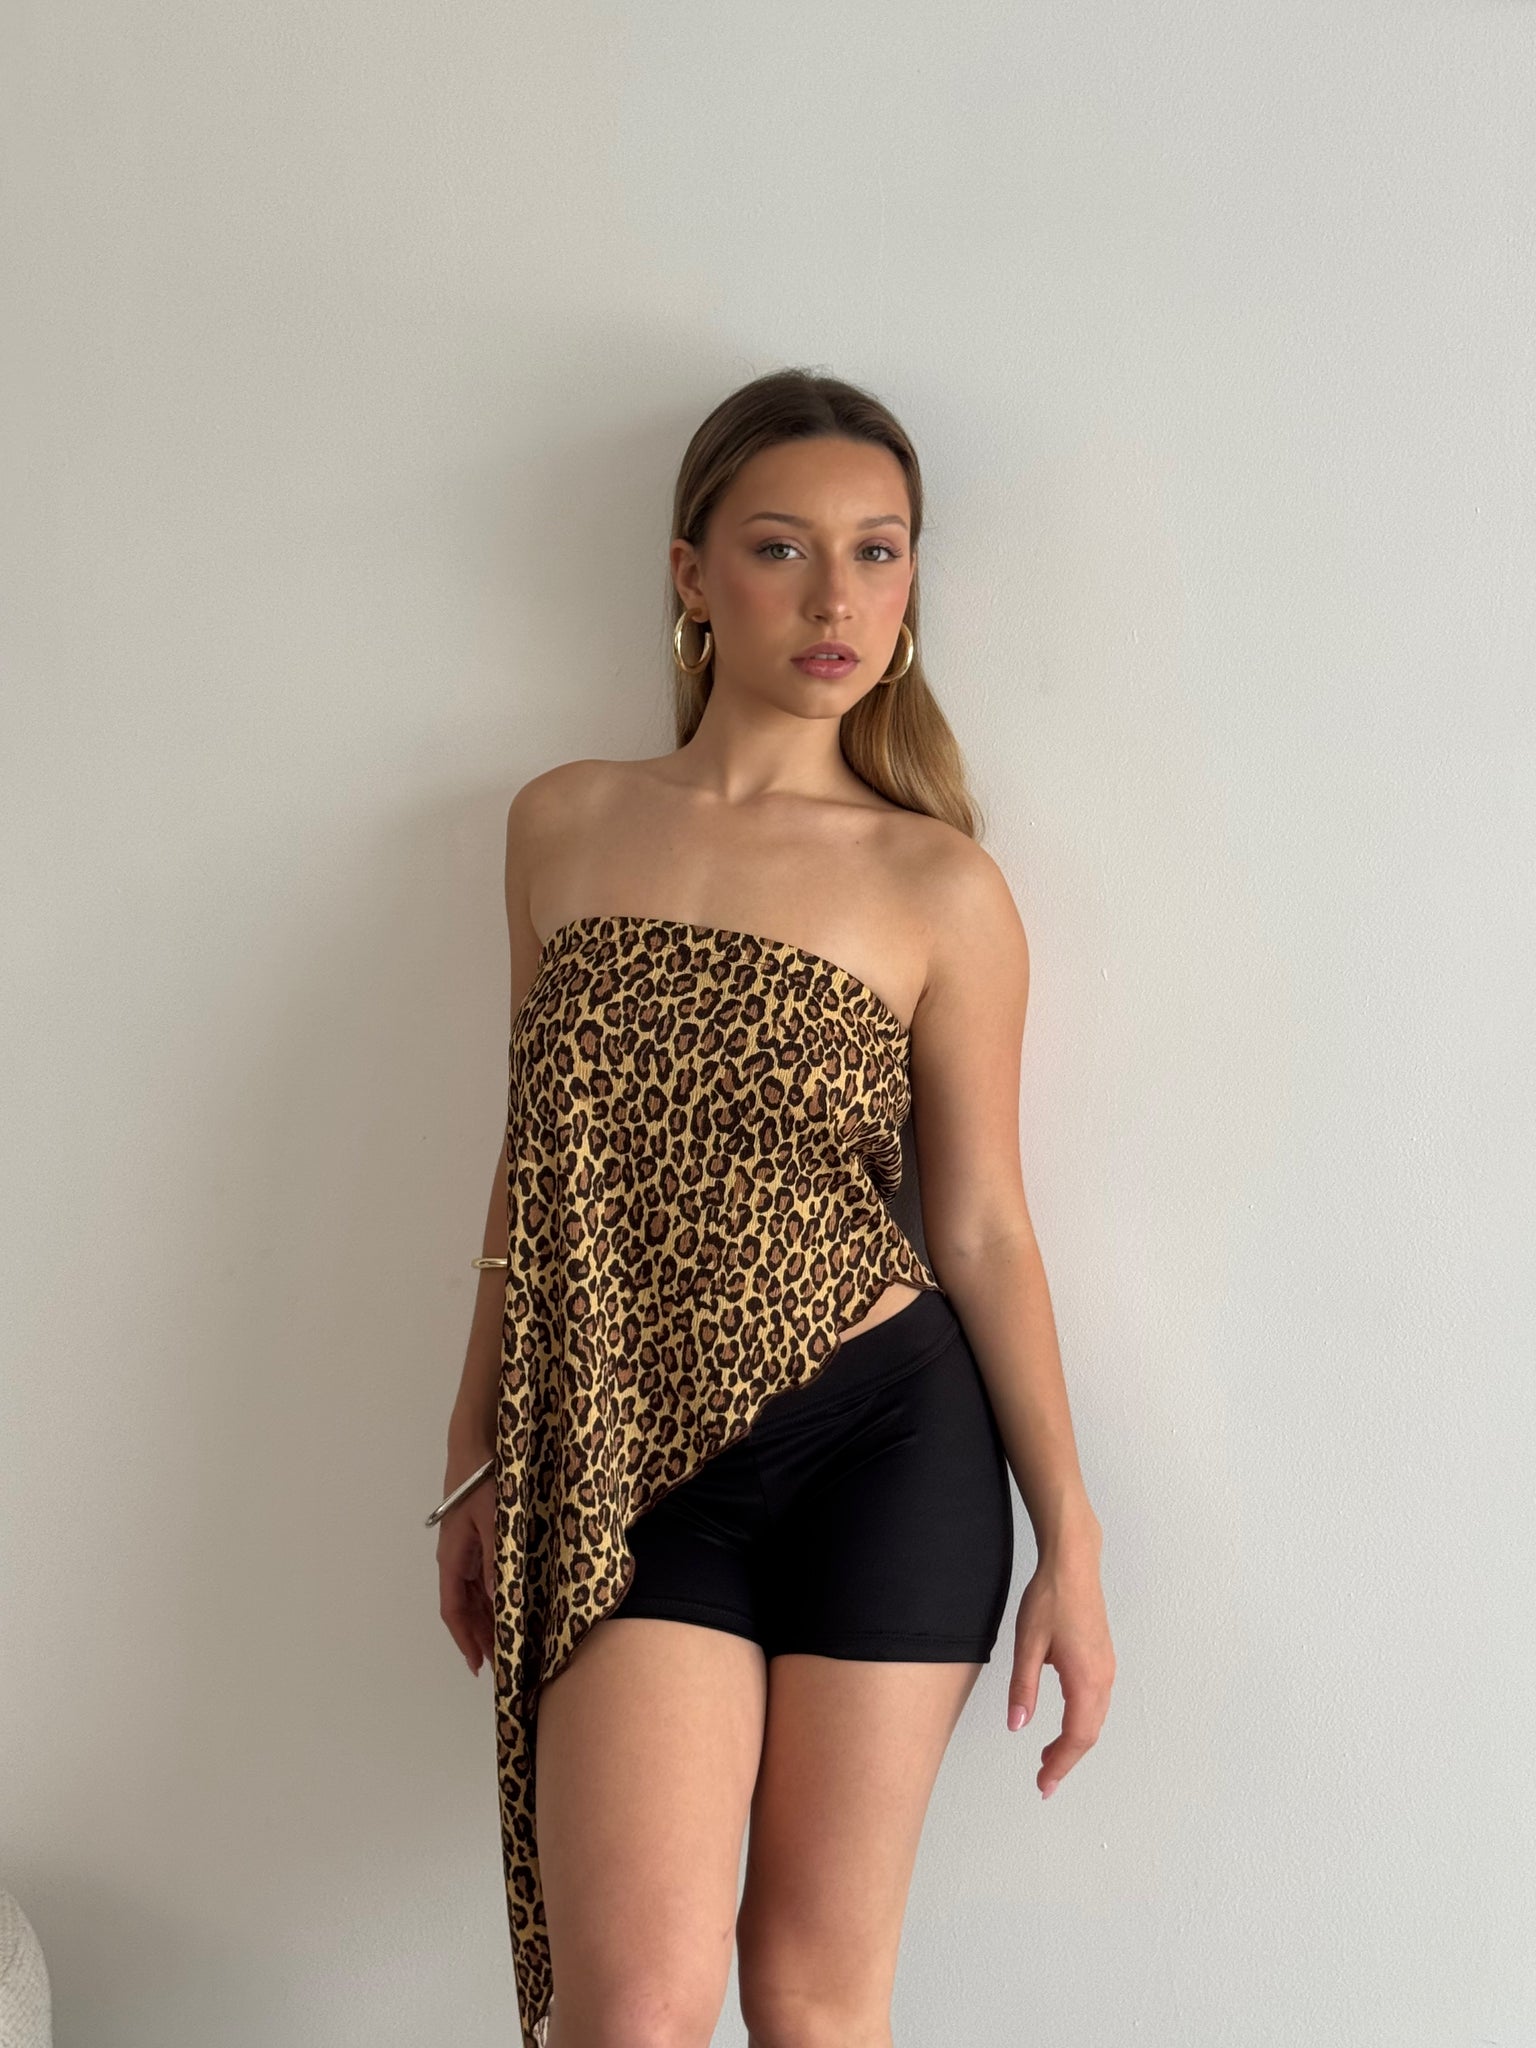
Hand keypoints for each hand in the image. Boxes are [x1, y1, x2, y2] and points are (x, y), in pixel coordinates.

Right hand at [437, 1465, 496, 1677]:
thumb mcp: (494, 1522)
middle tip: (502, 1661)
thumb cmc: (483, 1481)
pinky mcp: (481, 1537)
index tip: (478, 1665)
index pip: (453, 1609)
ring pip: (476, 1594)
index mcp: (452, 1558)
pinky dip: (495, 1596)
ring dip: (488, 1618)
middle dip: (480, 1635)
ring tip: (508, 1642)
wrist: (478, 1445)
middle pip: (465, 1607)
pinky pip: (485, 1576)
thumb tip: (499, 1600)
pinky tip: (511, 1605)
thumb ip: (496, 1561)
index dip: (464, 1638)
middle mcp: (457, 1558)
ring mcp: (468, 1548)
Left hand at [1006, 1533, 1113, 1798]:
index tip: (1044, 1784)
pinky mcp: (1104, 1659)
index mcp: (1085, 1679)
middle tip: (1044, 1780)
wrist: (1074, 1564)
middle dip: (1067, 1760)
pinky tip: (1066, 1724)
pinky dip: (1083, 1723)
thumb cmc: (1051, 1598)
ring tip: (1050, 1758)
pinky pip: (1097, 1703)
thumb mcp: (1027, 1643)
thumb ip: (1022, 1687)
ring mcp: (1107, 1668)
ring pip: (1095, 1720)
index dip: (1060, 1764)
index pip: (1076, 1736)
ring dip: (1075, 1743)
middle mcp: (1103, 1678)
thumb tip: (1017, 1725)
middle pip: (1089, 1734)